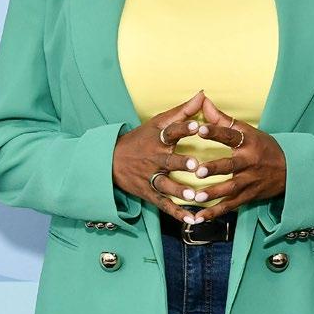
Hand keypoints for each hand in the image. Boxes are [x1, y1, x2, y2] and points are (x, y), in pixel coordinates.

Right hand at [112, 90, 207, 225]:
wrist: (110, 161)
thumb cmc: (141, 138)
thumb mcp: (158, 122)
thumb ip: (183, 110)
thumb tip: (203, 94)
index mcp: (158, 139)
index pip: (171, 131)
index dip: (183, 128)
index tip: (196, 125)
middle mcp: (154, 159)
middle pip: (167, 161)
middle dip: (181, 163)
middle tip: (195, 165)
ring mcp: (151, 177)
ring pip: (166, 185)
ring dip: (180, 191)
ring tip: (195, 197)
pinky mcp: (149, 193)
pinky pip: (164, 204)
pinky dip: (177, 213)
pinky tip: (192, 220)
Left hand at [191, 96, 285, 221]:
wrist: (291, 169)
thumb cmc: (263, 146)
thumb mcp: (247, 130)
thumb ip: (222, 119)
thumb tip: (203, 100)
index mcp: (248, 142)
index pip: (231, 135)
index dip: (215, 131)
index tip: (199, 128)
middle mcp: (250, 162)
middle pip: (231, 166)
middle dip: (215, 169)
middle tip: (198, 171)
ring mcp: (250, 181)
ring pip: (231, 189)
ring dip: (213, 194)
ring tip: (196, 198)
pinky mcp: (249, 196)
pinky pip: (231, 205)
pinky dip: (216, 212)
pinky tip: (200, 217)